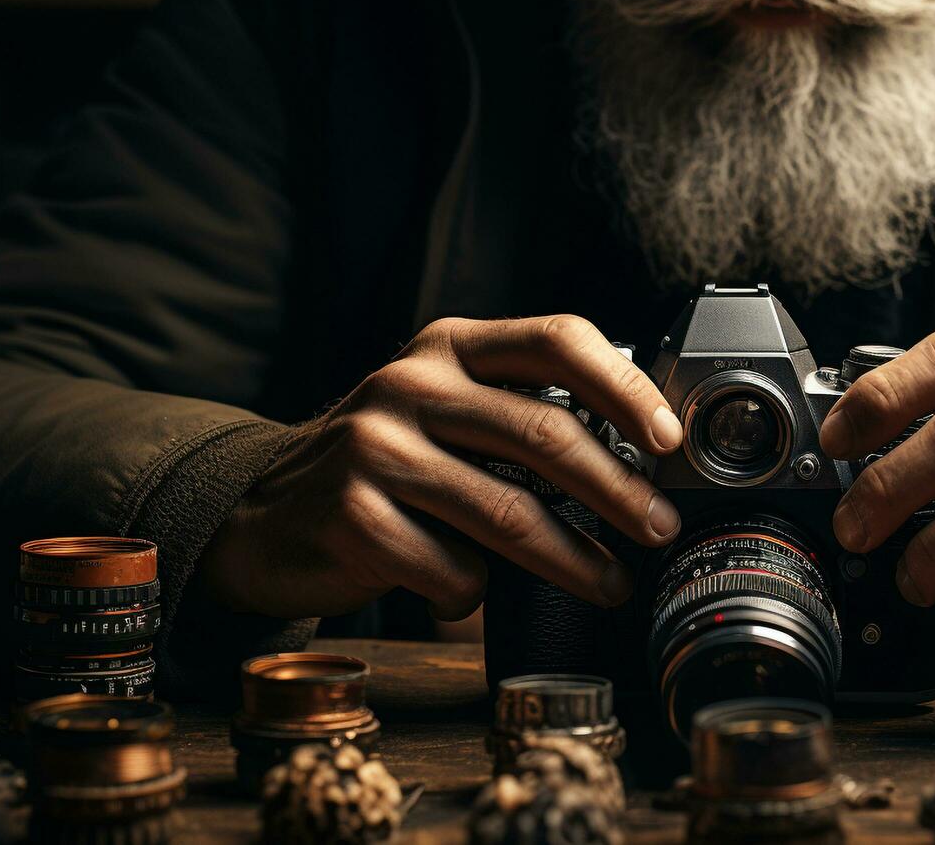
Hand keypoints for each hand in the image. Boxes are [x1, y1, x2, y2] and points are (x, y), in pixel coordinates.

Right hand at [199, 315, 683, 620]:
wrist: (265, 512)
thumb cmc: (388, 464)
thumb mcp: (448, 412)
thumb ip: (522, 414)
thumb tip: (643, 461)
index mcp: (450, 346)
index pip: (557, 340)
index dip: (624, 387)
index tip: (668, 439)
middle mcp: (410, 384)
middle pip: (543, 433)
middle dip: (617, 491)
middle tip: (658, 528)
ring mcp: (375, 448)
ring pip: (506, 511)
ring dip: (574, 560)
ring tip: (610, 583)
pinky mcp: (350, 515)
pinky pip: (451, 568)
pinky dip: (474, 592)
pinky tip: (472, 594)